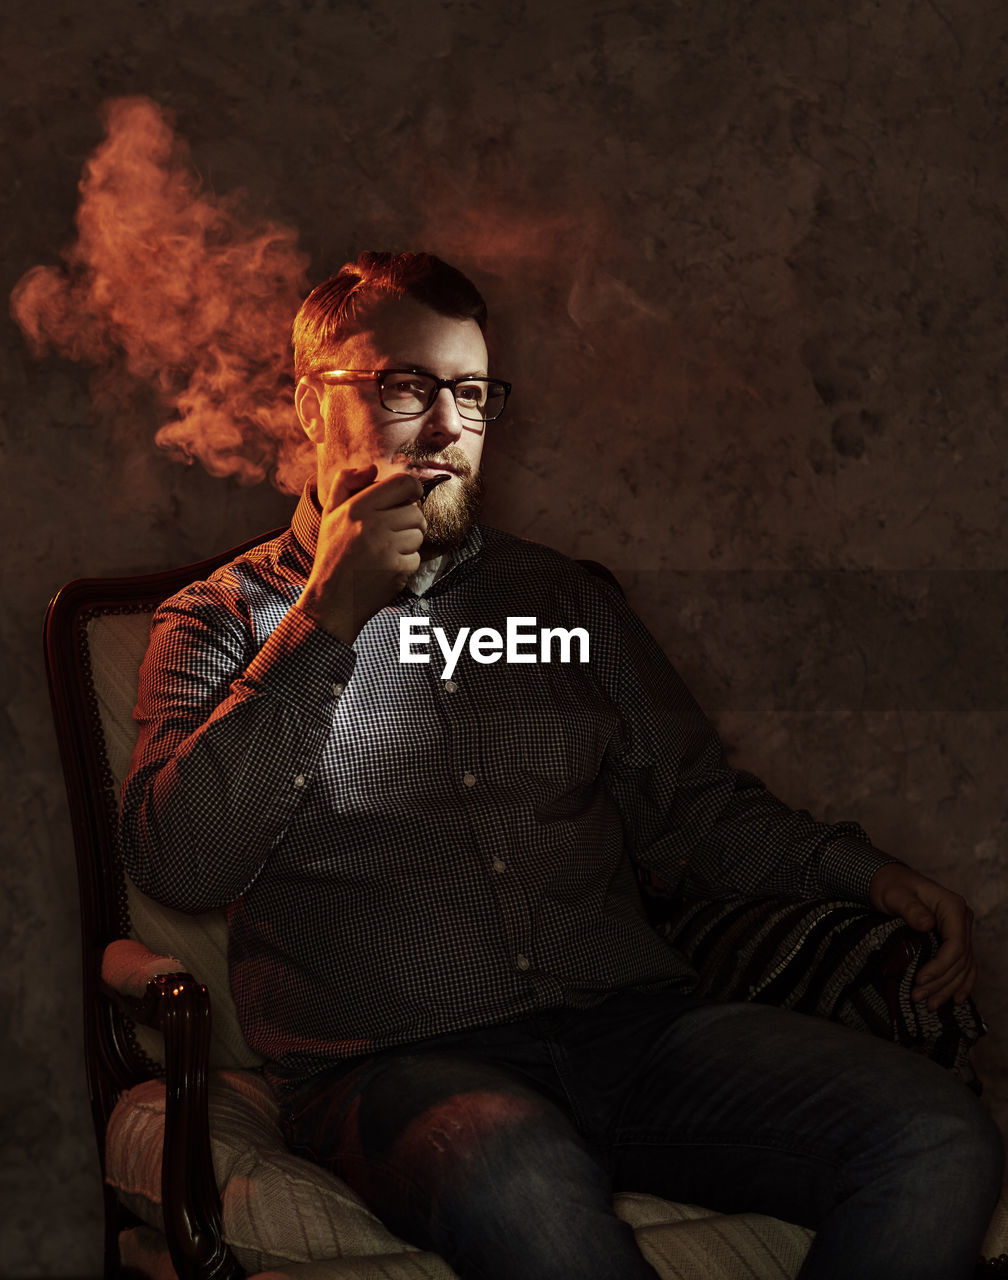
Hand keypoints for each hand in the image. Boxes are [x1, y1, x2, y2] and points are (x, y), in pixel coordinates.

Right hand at [297, 463, 424, 643]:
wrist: (331, 600)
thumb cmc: (333, 555)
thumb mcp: (330, 514)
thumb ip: (345, 483)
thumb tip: (371, 467)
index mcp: (357, 506)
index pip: (403, 483)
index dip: (413, 489)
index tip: (410, 498)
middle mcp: (372, 524)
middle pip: (416, 512)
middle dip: (411, 522)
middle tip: (395, 533)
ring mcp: (386, 547)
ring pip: (419, 535)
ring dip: (409, 544)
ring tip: (387, 551)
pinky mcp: (396, 569)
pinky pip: (416, 558)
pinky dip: (406, 564)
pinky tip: (387, 568)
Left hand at [869, 862, 975, 1009]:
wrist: (889, 880)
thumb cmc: (891, 886)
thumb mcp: (895, 895)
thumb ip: (910, 908)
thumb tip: (927, 924)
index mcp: (952, 906)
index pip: (955, 944)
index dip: (940, 966)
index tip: (920, 980)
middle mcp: (962, 918)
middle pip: (960, 959)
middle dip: (940, 982)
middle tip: (918, 997)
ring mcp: (960, 929)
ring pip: (963, 966)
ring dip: (948, 988)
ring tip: (929, 1004)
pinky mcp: (954, 937)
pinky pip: (964, 964)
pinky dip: (961, 982)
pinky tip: (955, 999)